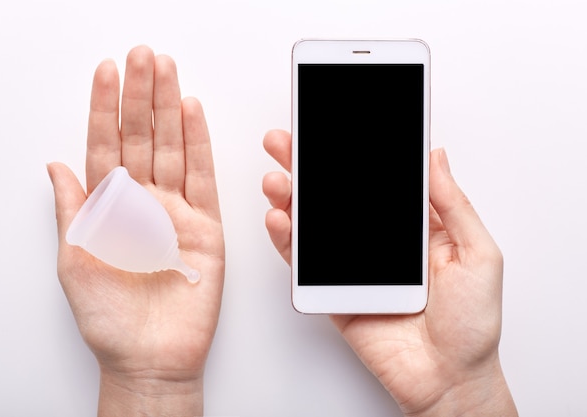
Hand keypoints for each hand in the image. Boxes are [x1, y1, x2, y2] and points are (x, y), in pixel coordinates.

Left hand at [48, 45, 224, 416]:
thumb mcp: (74, 261)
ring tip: (166, 71)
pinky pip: (203, 178)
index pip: (106, 146)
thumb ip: (72, 210)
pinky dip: (200, 145)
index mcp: (109, 208)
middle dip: (141, 96)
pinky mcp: (206, 228)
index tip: (107, 72)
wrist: (149, 358)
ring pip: (174, 149)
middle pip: (143, 138)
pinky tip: (193, 114)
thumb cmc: (108, 319)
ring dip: (169, 109)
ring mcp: (176, 212)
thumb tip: (55, 164)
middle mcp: (143, 203)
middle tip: (143, 55)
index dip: (105, 108)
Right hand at [262, 129, 516, 415]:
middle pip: (335, 195)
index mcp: (412, 225)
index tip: (334, 127)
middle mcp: (377, 240)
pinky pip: (303, 261)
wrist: (450, 377)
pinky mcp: (332, 291)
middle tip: (286, 142)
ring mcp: (351, 264)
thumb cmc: (471, 323)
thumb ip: (453, 204)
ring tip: (278, 178)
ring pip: (312, 223)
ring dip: (290, 196)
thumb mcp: (478, 253)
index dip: (354, 153)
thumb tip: (435, 157)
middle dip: (308, 165)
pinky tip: (280, 219)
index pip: (376, 180)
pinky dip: (286, 239)